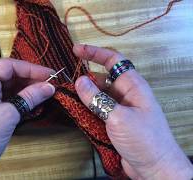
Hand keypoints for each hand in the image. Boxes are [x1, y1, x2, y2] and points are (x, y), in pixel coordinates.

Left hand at [0, 59, 54, 178]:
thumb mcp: (9, 115)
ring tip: (46, 94)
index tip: (50, 74)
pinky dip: (20, 100)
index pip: (8, 66)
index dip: (31, 69)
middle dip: (30, 80)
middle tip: (50, 85)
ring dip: (27, 91)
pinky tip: (35, 103)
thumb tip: (49, 87)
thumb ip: (30, 97)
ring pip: (9, 87)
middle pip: (9, 75)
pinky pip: (7, 98)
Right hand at [73, 44, 192, 178]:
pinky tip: (75, 109)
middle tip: (66, 81)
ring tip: (67, 94)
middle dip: (85, 76)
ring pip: (98, 94)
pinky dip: (86, 106)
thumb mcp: (118, 116)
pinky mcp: (114, 121)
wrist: (154, 167)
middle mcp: (126, 94)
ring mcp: (120, 108)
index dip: (95, 53)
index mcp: (133, 85)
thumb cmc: (144, 140)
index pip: (113, 60)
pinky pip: (98, 108)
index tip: (76, 50)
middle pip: (102, 78)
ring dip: (84, 93)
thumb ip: (97, 98)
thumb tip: (79, 81)